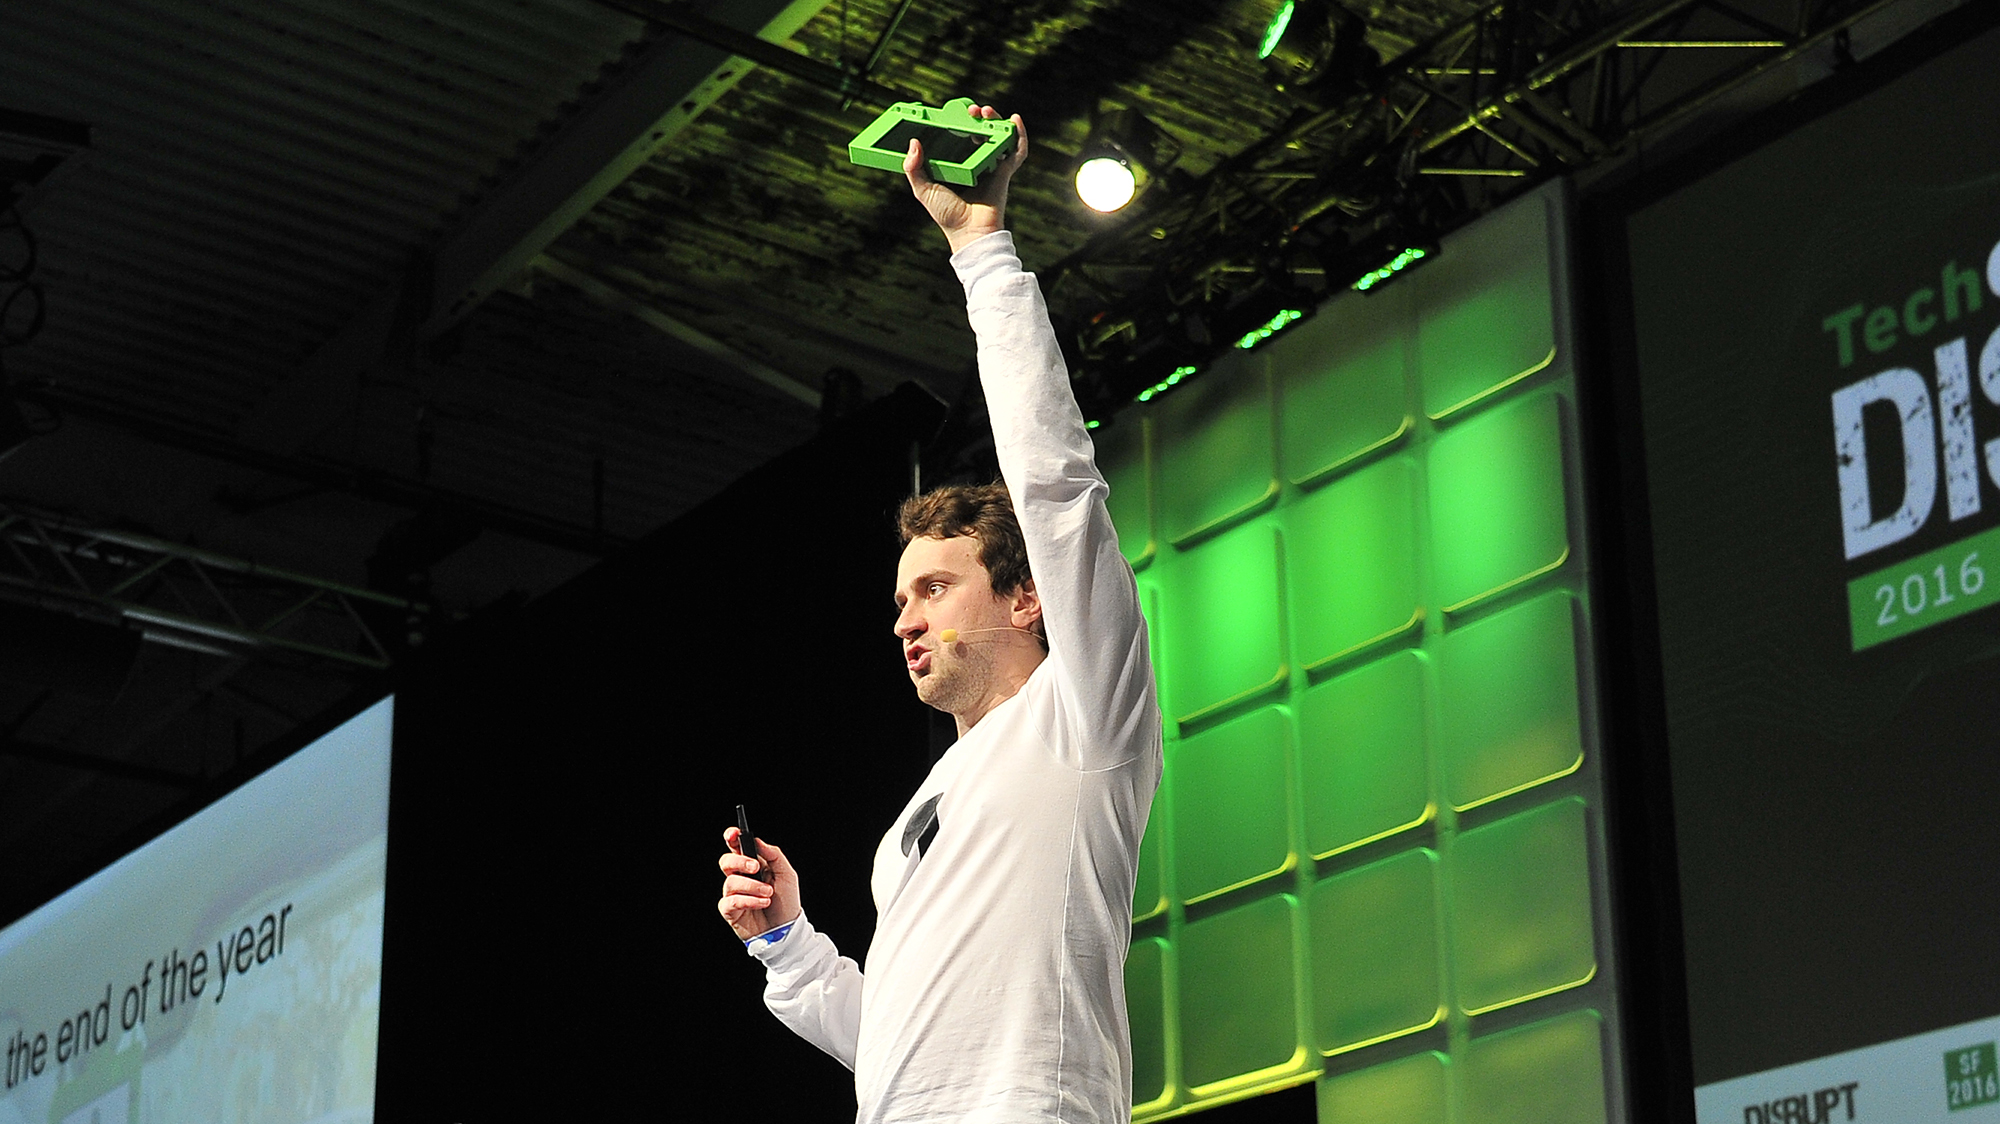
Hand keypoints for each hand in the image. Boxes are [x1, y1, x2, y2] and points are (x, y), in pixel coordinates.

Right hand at [717, 826, 801, 941]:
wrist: (786, 929)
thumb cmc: (786, 901)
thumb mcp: (787, 874)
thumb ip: (773, 855)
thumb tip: (757, 841)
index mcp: (752, 865)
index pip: (736, 847)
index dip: (732, 838)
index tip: (734, 834)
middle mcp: (740, 877)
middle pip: (726, 861)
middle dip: (740, 861)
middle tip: (756, 867)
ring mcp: (734, 894)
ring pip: (731, 882)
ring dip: (752, 886)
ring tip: (768, 894)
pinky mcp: (730, 911)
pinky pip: (731, 901)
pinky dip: (749, 901)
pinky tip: (763, 903)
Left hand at [904, 104, 1028, 254]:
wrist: (969, 233)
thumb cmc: (947, 215)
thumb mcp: (924, 189)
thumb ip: (913, 168)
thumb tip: (913, 143)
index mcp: (958, 164)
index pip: (960, 136)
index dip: (959, 121)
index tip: (953, 111)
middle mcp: (976, 163)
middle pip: (980, 132)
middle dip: (977, 117)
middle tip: (971, 109)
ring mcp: (992, 166)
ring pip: (998, 136)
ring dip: (995, 120)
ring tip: (985, 111)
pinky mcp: (1005, 173)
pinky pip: (1017, 151)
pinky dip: (1019, 134)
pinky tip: (1015, 119)